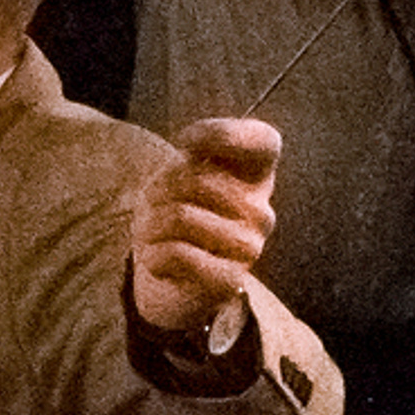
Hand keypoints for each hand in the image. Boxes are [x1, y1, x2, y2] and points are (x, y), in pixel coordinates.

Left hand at [129, 115, 277, 338]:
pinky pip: (175, 254)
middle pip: (196, 180)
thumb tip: (194, 150)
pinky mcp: (229, 281)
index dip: (218, 133)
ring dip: (150, 225)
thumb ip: (197, 152)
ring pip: (180, 218)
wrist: (168, 273)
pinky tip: (159, 261)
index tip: (186, 144)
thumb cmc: (177, 210)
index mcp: (258, 177)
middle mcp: (262, 211)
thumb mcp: (182, 170)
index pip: (264, 141)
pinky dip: (152, 256)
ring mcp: (250, 248)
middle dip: (160, 190)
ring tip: (156, 234)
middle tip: (158, 206)